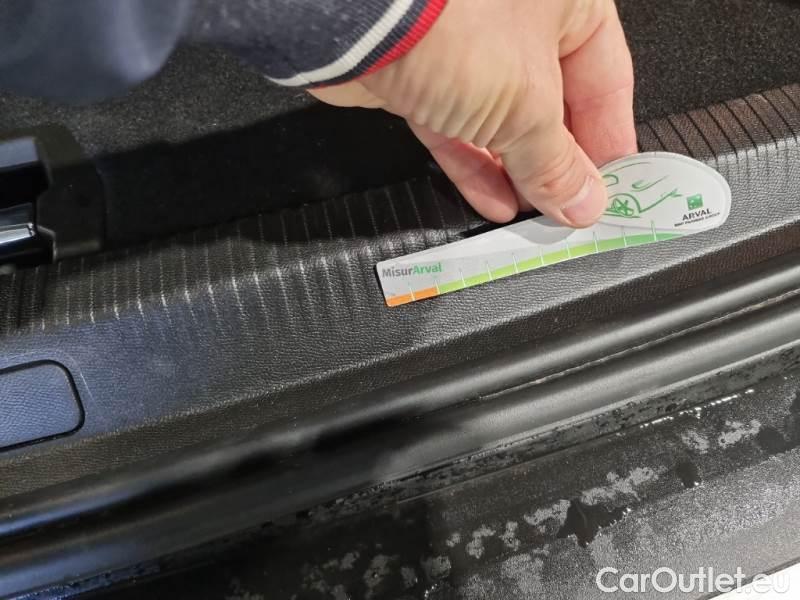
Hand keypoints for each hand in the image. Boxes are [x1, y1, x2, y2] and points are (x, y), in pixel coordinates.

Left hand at [310, 0, 636, 225]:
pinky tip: (492, 199)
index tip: (613, 187)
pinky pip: (459, 127)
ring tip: (533, 216)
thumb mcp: (527, 105)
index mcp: (567, 2)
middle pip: (553, 102)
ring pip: (502, 120)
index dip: (610, 139)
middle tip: (571, 209)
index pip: (606, 79)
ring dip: (517, 171)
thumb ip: (556, 161)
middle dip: (559, 162)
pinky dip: (474, 165)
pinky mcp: (424, 75)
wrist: (355, 20)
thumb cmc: (449, 22)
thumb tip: (581, 199)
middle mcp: (520, 18)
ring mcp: (468, 46)